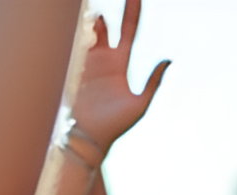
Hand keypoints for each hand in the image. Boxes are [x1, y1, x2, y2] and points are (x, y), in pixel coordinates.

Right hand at [71, 0, 169, 155]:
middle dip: (104, 8)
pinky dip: (72, 30)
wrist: (88, 138)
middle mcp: (101, 58)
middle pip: (104, 24)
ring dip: (86, 16)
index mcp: (119, 64)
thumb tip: (168, 60)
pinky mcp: (67, 66)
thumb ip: (153, 82)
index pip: (128, 31)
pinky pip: (70, 42)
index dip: (132, 11)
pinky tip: (74, 20)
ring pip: (84, 29)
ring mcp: (82, 60)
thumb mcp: (139, 104)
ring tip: (89, 5)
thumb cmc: (115, 126)